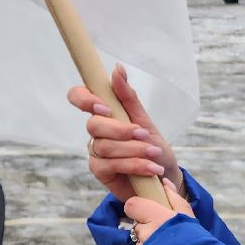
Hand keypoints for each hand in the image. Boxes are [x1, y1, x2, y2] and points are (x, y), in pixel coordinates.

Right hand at [67, 64, 180, 203]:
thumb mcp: (144, 119)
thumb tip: (117, 68)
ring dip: (133, 150)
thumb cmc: (153, 146)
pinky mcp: (100, 172)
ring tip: (154, 153)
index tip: (104, 108)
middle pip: (93, 125)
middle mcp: (96, 131)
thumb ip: (128, 96)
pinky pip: (109, 165)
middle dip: (120, 130)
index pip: (79, 97)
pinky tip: (150, 169)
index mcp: (104, 113)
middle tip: (143, 134)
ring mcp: (96, 152)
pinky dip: (133, 165)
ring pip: (104, 146)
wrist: (165, 175)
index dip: (84, 99)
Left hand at [125, 178, 193, 244]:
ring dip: (147, 240)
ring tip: (165, 244)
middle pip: (136, 224)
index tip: (149, 211)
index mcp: (156, 216)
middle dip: (145, 225)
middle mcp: (146, 232)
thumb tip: (164, 183)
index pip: (131, 205)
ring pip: (138, 239)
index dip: (138, 207)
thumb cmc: (194, 238)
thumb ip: (174, 197)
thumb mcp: (187, 215)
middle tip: (162, 230)